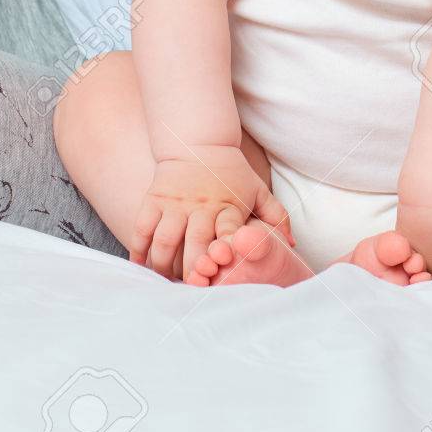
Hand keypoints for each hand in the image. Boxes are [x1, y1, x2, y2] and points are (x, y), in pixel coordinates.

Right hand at [129, 145, 293, 281]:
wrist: (198, 141)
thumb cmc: (232, 172)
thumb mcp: (258, 189)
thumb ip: (276, 216)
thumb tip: (290, 245)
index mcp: (228, 206)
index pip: (229, 234)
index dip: (226, 255)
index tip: (223, 273)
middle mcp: (201, 205)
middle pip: (195, 245)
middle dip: (193, 271)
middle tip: (193, 290)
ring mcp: (175, 203)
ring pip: (165, 242)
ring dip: (164, 267)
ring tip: (167, 283)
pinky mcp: (154, 199)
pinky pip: (142, 229)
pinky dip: (140, 252)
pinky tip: (143, 268)